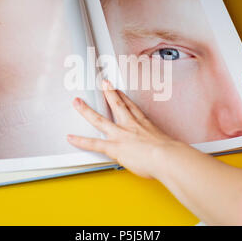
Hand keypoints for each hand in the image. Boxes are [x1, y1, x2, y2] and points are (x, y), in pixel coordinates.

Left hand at [67, 80, 183, 178]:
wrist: (166, 156)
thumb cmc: (171, 154)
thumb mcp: (167, 144)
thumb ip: (159, 145)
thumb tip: (160, 150)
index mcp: (144, 124)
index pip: (131, 107)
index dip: (123, 97)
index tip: (118, 90)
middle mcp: (130, 125)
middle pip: (116, 105)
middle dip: (108, 93)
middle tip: (102, 84)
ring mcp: (120, 134)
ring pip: (99, 120)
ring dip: (86, 110)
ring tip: (77, 103)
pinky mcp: (114, 146)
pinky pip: (93, 143)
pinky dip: (80, 141)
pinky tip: (71, 138)